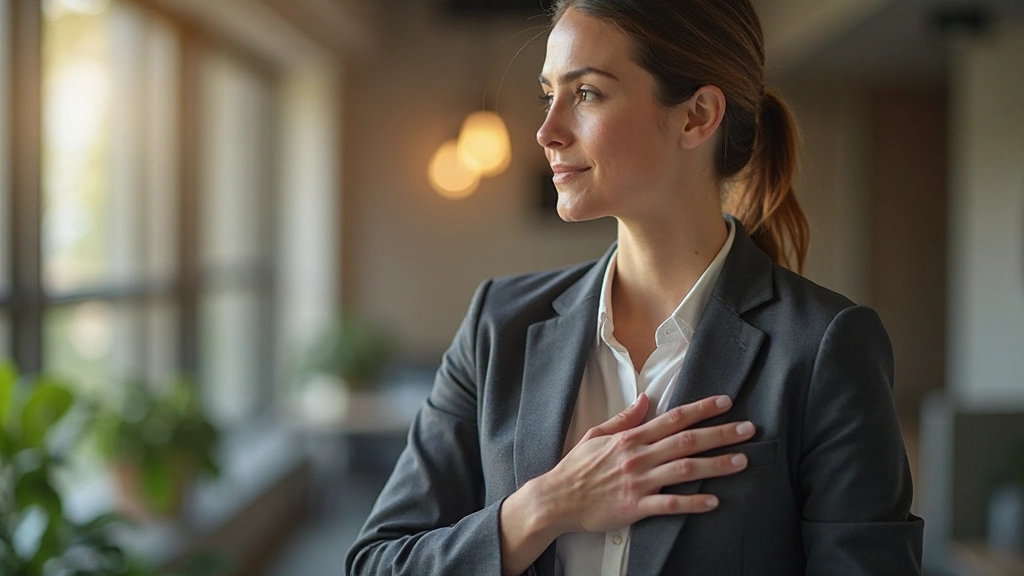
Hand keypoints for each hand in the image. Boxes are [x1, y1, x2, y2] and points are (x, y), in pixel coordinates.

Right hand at [535, 392, 754, 533]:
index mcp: (631, 437)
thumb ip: (625, 418)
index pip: (673, 418)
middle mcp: (638, 456)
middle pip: (687, 441)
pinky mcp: (635, 507)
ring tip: (741, 460)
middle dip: (720, 434)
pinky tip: (713, 500)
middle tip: (749, 429)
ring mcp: (638, 482)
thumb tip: (646, 399)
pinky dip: (692, 502)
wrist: (556, 499)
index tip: (726, 403)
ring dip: (716, 465)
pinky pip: (670, 504)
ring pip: (684, 470)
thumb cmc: (576, 467)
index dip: (702, 409)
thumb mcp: (596, 434)